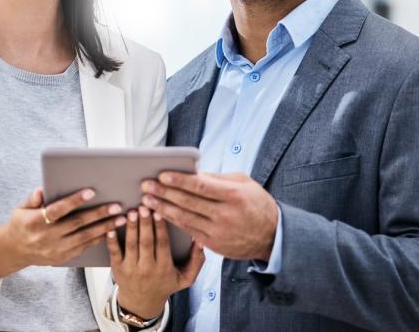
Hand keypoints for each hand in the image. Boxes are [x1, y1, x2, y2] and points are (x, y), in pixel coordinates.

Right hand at [0, 187, 125, 267]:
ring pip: (84, 238)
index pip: (57, 210)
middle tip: (117, 206)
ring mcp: (54, 250)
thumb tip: (42, 190)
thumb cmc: (21, 224)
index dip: (74, 201)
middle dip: (99, 214)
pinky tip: (110, 231)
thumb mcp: (20, 208)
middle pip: (76, 224)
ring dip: (104, 228)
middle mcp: (46, 237)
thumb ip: (32, 198)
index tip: (91, 192)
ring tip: (120, 219)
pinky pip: (83, 248)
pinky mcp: (62, 258)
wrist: (14, 251)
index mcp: (35, 222)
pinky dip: (98, 240)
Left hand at [106, 206, 204, 318]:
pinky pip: (114, 253)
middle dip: (145, 223)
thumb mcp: (186, 278)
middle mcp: (147, 269)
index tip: (160, 212)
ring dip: (131, 228)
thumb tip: (201, 239)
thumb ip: (197, 260)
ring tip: (132, 212)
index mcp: (164, 268)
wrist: (142, 303)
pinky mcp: (117, 269)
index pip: (163, 244)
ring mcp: (131, 269)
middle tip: (144, 206)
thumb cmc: (165, 285)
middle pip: (146, 242)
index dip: (161, 228)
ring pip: (131, 245)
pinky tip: (112, 228)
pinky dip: (112, 240)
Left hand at [140, 172, 277, 260]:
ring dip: (163, 208)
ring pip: (184, 218)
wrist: (272, 236)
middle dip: (164, 192)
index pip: (200, 186)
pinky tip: (160, 215)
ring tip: (147, 200)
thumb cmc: (257, 203)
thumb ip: (218, 178)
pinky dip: (172, 223)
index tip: (162, 174)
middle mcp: (225, 214)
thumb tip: (194, 172)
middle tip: (146, 185)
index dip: (179, 180)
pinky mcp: (214, 245)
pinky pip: (188, 231)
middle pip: (188, 202)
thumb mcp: (244, 183)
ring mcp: (219, 232)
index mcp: (234, 195)